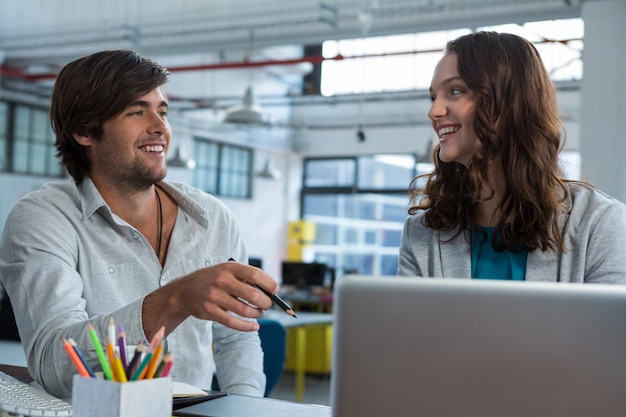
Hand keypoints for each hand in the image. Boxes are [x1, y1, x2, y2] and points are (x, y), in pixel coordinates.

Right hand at [142, 260, 278, 335]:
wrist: (184, 291)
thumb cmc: (213, 280)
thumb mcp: (226, 271)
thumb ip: (246, 277)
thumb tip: (271, 290)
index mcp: (229, 267)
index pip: (255, 275)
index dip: (269, 284)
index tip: (275, 290)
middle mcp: (222, 280)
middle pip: (253, 295)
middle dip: (266, 302)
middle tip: (267, 305)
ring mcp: (214, 296)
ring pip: (245, 310)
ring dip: (257, 314)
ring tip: (258, 313)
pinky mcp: (210, 311)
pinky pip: (233, 322)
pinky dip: (247, 326)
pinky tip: (254, 326)